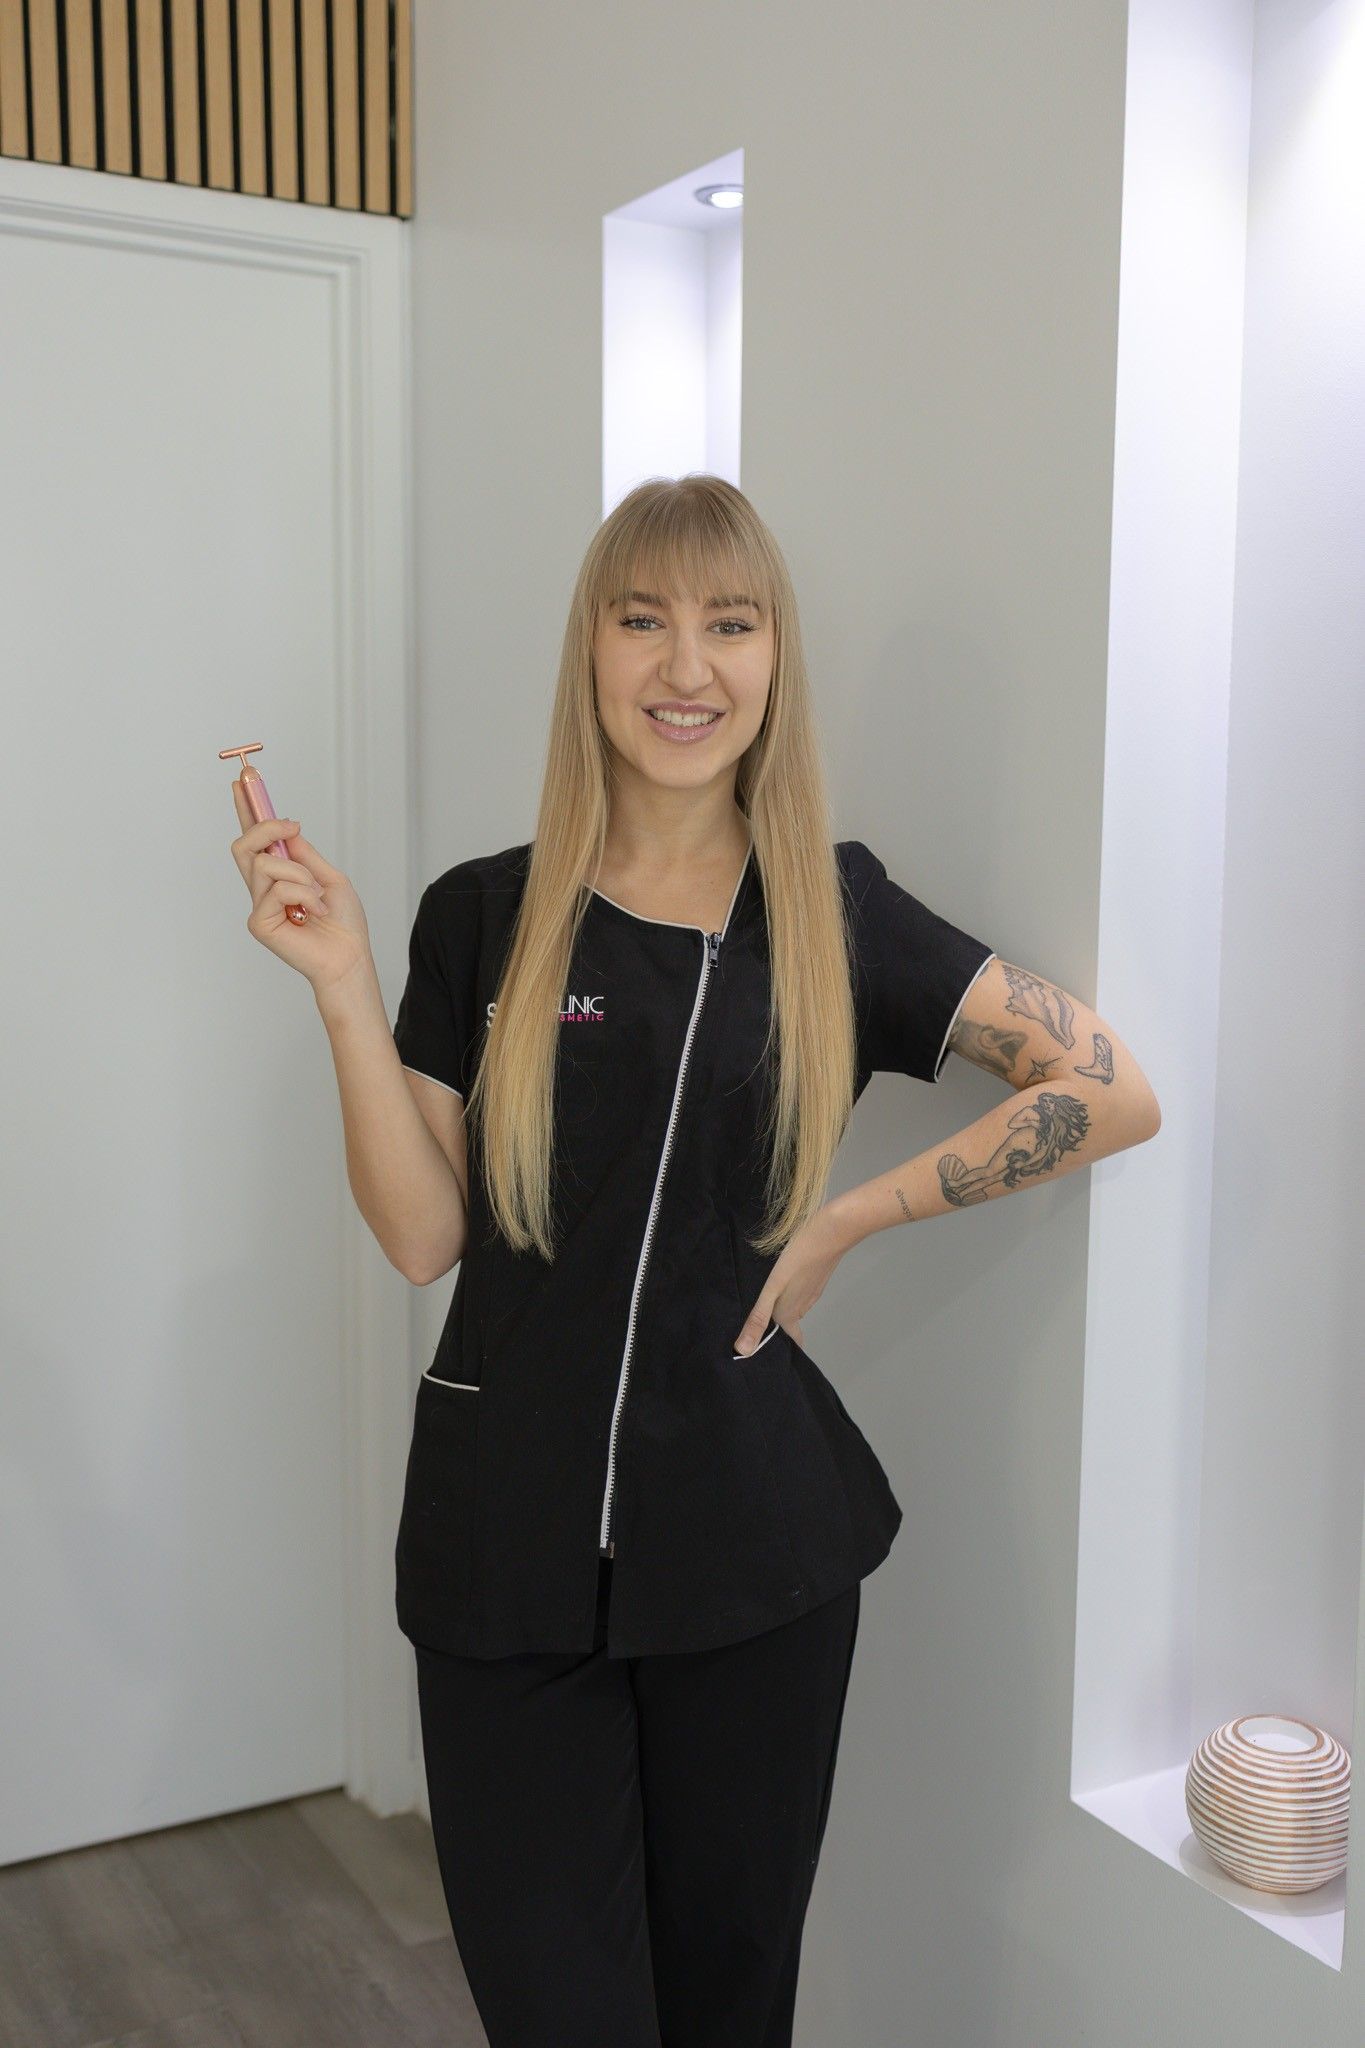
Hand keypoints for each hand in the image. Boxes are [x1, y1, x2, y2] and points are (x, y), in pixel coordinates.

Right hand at [229, 780, 371, 993]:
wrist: (349, 955)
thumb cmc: (343, 923)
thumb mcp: (328, 876)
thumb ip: (304, 854)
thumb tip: (286, 828)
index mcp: (278, 876)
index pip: (254, 840)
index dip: (245, 812)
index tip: (241, 783)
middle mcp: (263, 889)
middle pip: (244, 845)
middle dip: (266, 827)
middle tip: (292, 827)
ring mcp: (259, 906)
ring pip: (264, 864)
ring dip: (299, 874)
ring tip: (316, 896)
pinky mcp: (259, 922)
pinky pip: (277, 889)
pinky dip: (302, 894)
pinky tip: (313, 912)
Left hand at [731, 1202, 853, 1354]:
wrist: (831, 1233)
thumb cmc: (799, 1258)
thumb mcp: (772, 1288)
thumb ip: (758, 1318)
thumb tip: (743, 1350)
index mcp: (790, 1313)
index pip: (791, 1340)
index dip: (781, 1348)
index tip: (769, 1354)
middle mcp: (803, 1306)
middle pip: (791, 1326)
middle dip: (779, 1331)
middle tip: (759, 1330)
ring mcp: (812, 1291)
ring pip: (796, 1308)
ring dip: (783, 1311)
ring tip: (764, 1307)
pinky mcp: (816, 1277)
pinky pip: (801, 1293)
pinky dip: (791, 1295)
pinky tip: (782, 1285)